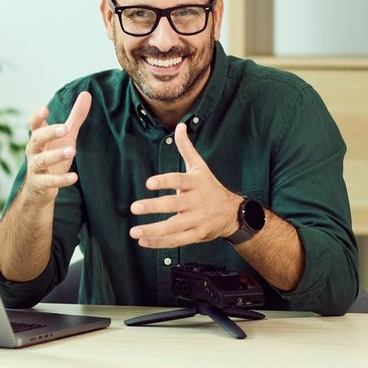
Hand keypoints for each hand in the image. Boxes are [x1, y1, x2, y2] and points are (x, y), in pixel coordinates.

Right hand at [20, 91, 91, 201]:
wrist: (38, 189)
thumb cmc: (52, 156)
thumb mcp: (66, 136)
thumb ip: (75, 117)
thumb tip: (86, 93)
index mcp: (39, 137)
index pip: (34, 124)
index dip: (37, 117)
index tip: (44, 109)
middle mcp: (34, 151)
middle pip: (36, 139)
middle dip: (49, 133)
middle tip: (64, 128)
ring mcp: (35, 168)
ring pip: (42, 160)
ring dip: (56, 155)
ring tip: (72, 150)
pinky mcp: (40, 184)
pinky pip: (49, 182)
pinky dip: (61, 180)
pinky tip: (74, 177)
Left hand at [128, 122, 240, 248]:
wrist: (232, 213)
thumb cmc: (210, 187)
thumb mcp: (200, 167)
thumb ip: (186, 148)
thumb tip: (180, 125)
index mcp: (196, 183)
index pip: (179, 180)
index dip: (164, 181)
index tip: (148, 183)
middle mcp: (197, 202)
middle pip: (174, 205)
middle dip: (153, 207)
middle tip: (134, 207)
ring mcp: (197, 220)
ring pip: (174, 227)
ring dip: (153, 230)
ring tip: (134, 231)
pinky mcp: (197, 235)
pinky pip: (177, 241)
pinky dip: (160, 243)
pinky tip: (144, 241)